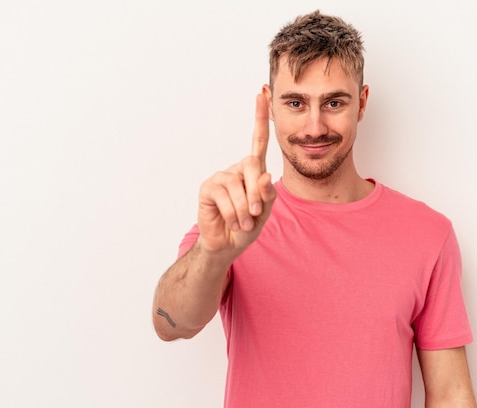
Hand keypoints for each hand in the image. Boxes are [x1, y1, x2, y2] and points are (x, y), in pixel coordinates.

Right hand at [197, 92, 276, 254]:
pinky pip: (224, 196)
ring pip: (237, 186)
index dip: (260, 118)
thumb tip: (266, 175)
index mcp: (253, 171)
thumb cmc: (247, 226)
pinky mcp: (208, 187)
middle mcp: (236, 169)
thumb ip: (268, 194)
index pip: (258, 141)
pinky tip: (232, 221)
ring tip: (244, 223)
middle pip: (252, 166)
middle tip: (256, 213)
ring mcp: (221, 176)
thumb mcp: (265, 212)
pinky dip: (232, 213)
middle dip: (257, 193)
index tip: (261, 94)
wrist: (227, 244)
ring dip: (245, 209)